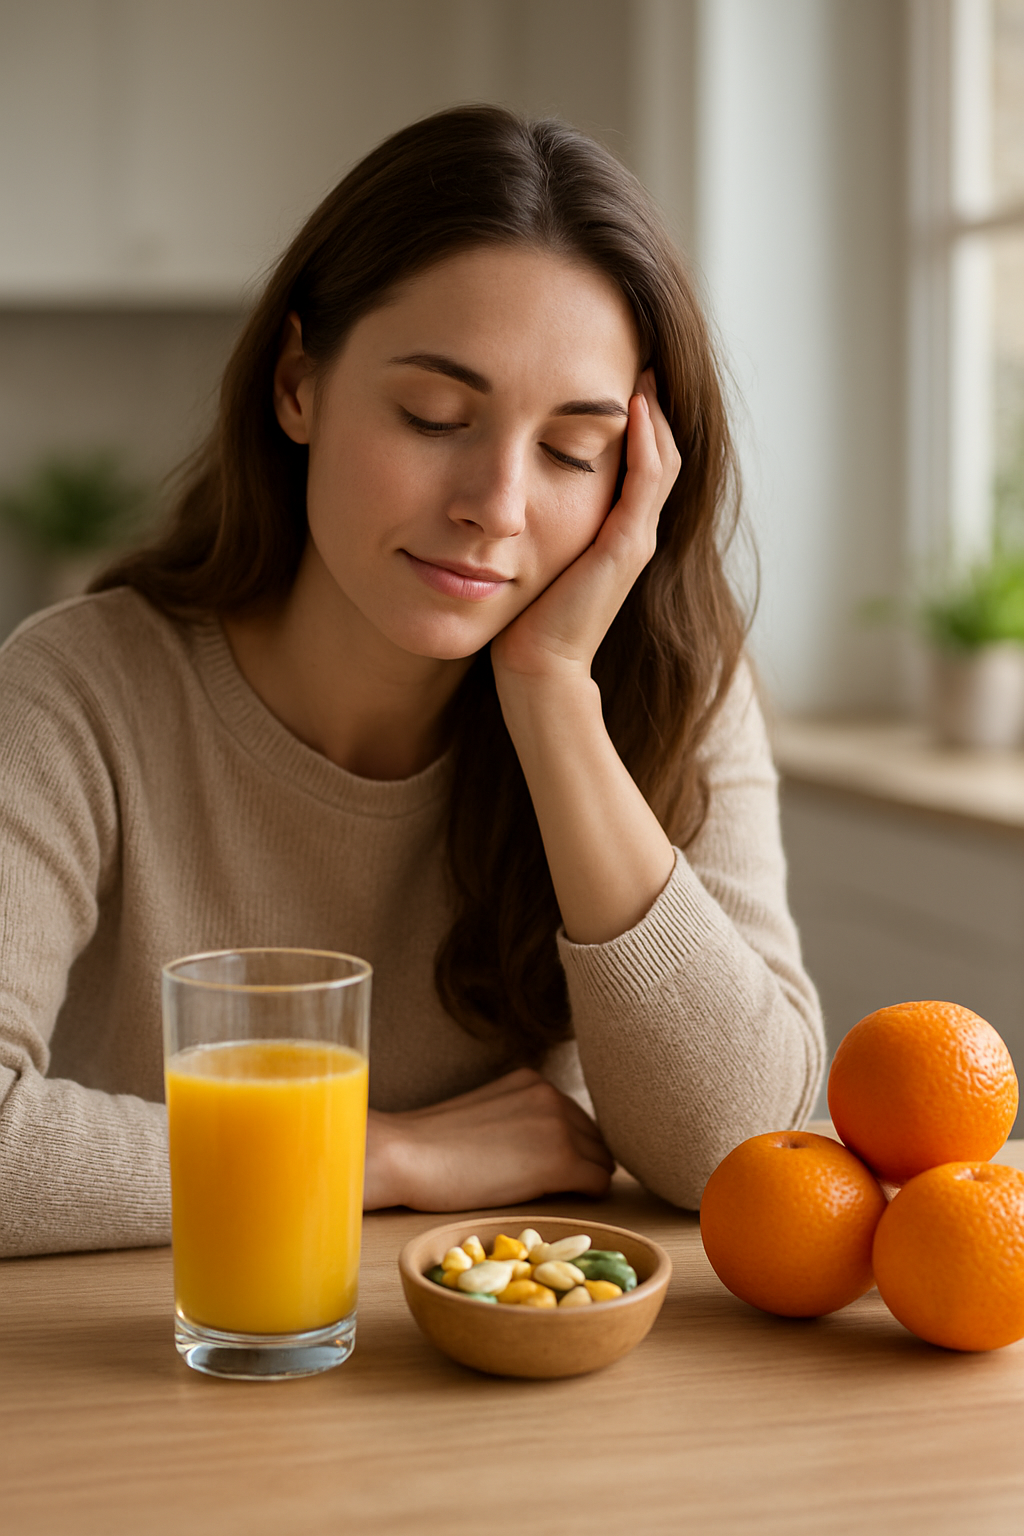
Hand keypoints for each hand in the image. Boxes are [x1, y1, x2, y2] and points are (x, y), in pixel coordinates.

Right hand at [363, 1068, 614, 1210]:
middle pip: (595, 1136)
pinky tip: (564, 1203)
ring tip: (556, 1196)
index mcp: (532, 1080)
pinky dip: (589, 1195)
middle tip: (557, 1188)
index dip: (570, 1145)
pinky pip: (598, 1181)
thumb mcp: (487, 1114)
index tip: (551, 1168)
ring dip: (585, 1178)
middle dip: (583, 1160)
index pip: (576, 1116)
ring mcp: (558, 1124)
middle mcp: (551, 1094)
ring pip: (602, 1158)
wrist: (406, 1155)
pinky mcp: (560, 1159)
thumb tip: (542, 1147)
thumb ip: (520, 1119)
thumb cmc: (432, 1144)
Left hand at [490, 370, 680, 685]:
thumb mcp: (536, 554)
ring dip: (655, 411)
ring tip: (643, 367)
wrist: (538, 668)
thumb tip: (511, 485)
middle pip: (661, 450)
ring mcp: (637, 538)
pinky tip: (633, 405)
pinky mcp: (626, 547)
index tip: (616, 372)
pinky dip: (644, 441)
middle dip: (653, 403)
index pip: (642, 459)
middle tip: (639, 352)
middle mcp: (637, 531)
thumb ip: (539, 520)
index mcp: (619, 531)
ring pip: (662, 459)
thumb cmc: (527, 617)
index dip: (638, 417)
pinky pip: (646, 481)